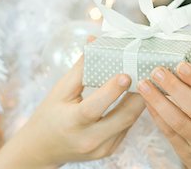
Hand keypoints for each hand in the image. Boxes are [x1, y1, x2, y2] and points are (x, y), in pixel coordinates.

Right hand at [0, 56, 144, 167]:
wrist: (43, 148)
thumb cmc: (49, 115)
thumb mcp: (60, 90)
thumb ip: (81, 67)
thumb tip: (95, 40)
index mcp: (72, 123)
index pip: (94, 107)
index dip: (111, 91)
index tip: (126, 74)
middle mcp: (89, 139)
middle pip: (123, 117)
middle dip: (138, 94)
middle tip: (147, 73)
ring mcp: (102, 148)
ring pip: (129, 122)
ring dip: (140, 101)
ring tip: (148, 80)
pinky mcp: (109, 150)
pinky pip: (126, 127)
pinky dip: (132, 110)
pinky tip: (138, 94)